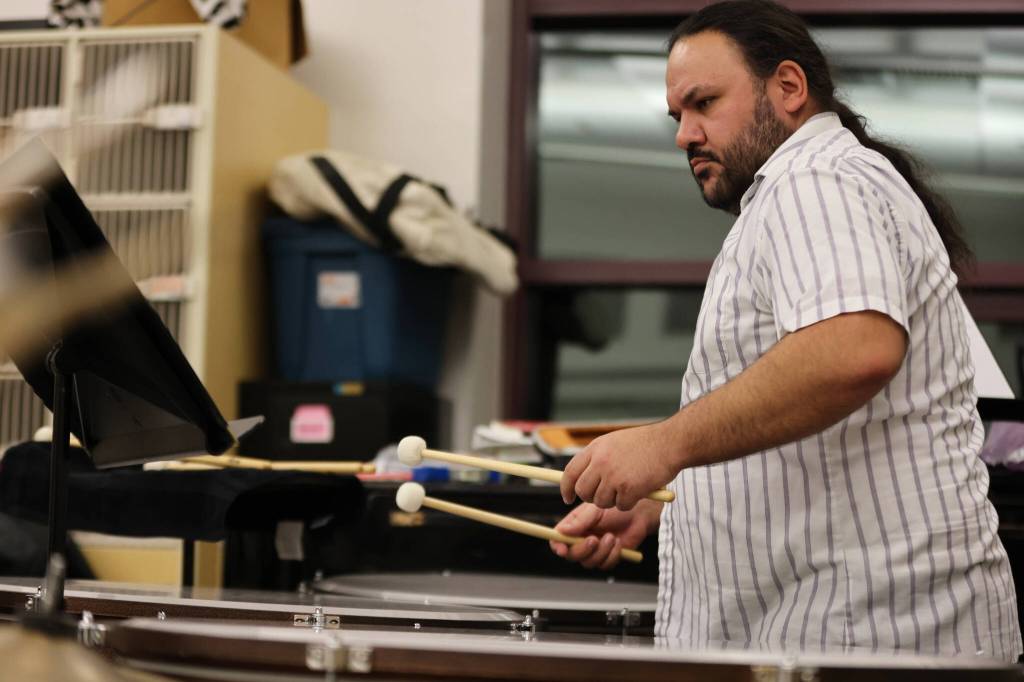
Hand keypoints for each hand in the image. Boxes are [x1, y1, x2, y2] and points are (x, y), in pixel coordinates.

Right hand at [549, 500, 660, 569]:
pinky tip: (617, 543)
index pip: (557, 540)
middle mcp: (581, 539)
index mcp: (573, 526)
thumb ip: (579, 521)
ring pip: (589, 562)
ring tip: (611, 536)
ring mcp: (594, 550)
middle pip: (572, 555)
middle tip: (594, 539)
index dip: (557, 546)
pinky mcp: (607, 557)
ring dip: (601, 551)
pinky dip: (612, 555)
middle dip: (583, 550)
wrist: (638, 515)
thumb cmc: (616, 508)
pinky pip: (604, 565)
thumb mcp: (595, 510)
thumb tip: (562, 531)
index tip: (562, 549)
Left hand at [559, 423, 679, 509]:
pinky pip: (621, 506)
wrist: (670, 442)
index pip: (570, 472)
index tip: (568, 497)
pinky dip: (629, 503)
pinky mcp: (629, 489)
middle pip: (583, 491)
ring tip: (627, 488)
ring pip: (601, 502)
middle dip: (591, 497)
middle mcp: (601, 462)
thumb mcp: (614, 442)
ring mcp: (614, 476)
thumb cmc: (646, 443)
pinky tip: (639, 491)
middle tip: (605, 496)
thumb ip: (597, 458)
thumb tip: (581, 478)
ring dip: (613, 501)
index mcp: (596, 448)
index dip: (566, 488)